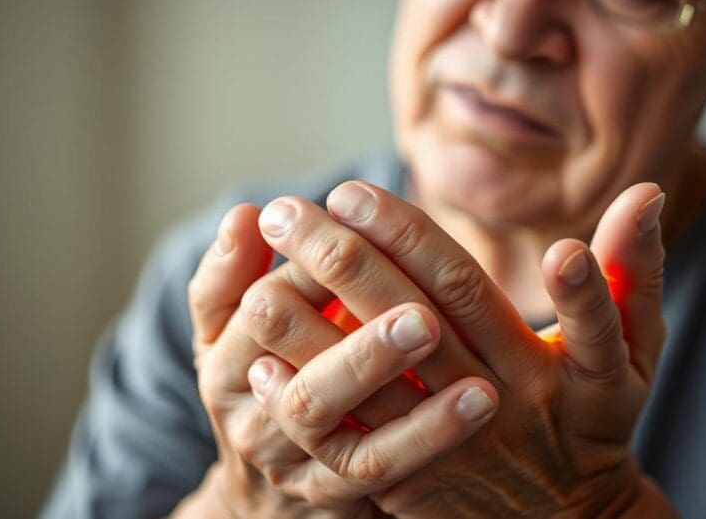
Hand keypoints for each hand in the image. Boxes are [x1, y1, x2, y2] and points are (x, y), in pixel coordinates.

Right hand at [185, 202, 494, 516]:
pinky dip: (430, 437)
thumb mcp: (228, 331)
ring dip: (412, 409)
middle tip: (424, 319)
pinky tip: (478, 401)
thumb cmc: (262, 376)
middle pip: (307, 388)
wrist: (266, 485)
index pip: (268, 313)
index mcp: (227, 366)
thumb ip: (230, 273)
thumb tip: (245, 214)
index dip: (320, 275)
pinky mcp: (339, 492)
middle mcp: (255, 422)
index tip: (371, 241)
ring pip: (353, 442)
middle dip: (364, 353)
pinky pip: (385, 469)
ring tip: (468, 372)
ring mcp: (300, 464)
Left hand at [244, 181, 676, 517]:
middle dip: (342, 263)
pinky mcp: (413, 481)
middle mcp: (491, 404)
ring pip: (367, 387)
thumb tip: (647, 188)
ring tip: (257, 275)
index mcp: (542, 362)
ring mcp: (447, 447)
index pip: (469, 291)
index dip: (410, 240)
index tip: (353, 190)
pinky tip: (258, 360)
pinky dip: (303, 401)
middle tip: (288, 209)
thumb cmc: (601, 418)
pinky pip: (350, 445)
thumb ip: (632, 271)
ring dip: (307, 331)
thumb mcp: (635, 351)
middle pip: (406, 325)